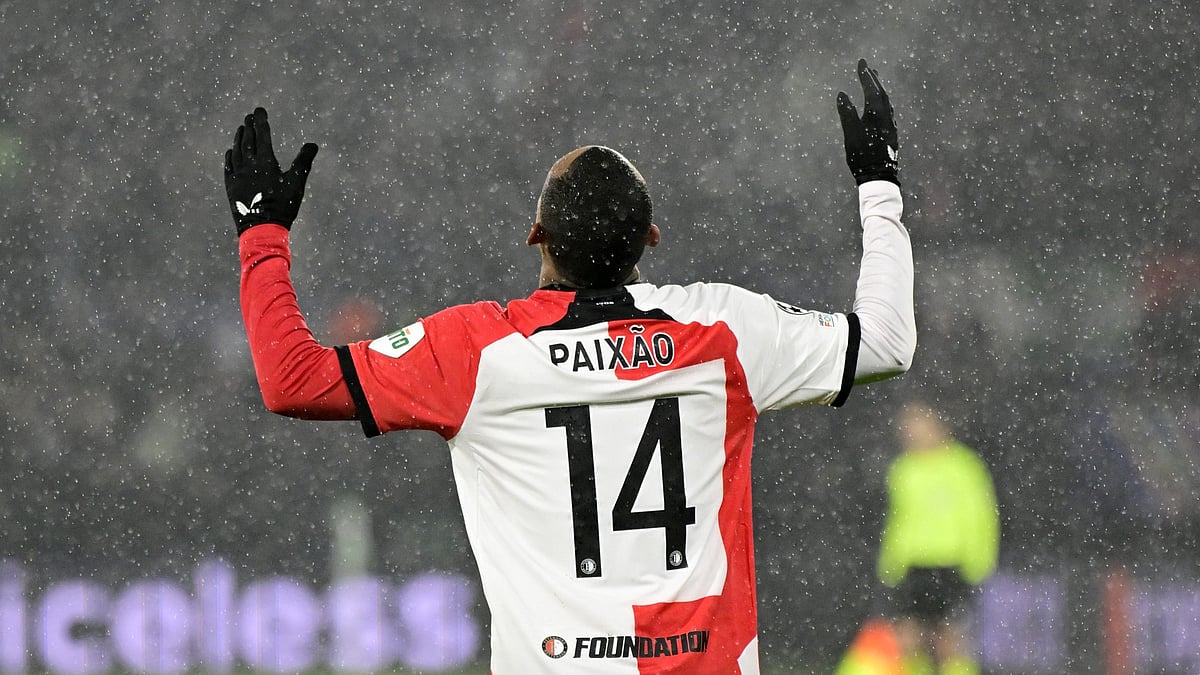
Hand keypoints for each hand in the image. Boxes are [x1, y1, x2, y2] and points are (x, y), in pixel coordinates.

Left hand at [224, 107, 318, 234]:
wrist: (261, 227)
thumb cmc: (282, 206)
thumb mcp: (297, 183)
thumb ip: (303, 162)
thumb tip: (312, 145)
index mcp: (265, 162)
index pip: (262, 135)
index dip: (261, 121)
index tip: (259, 110)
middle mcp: (248, 165)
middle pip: (247, 140)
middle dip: (249, 126)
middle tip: (249, 116)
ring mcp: (237, 175)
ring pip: (236, 150)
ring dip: (239, 138)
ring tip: (241, 129)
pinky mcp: (231, 185)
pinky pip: (228, 165)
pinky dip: (230, 155)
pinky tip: (231, 151)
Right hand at [837, 59, 898, 185]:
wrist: (879, 174)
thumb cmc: (863, 154)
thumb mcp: (851, 133)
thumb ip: (846, 112)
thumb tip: (842, 95)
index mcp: (876, 113)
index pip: (871, 89)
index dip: (865, 75)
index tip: (862, 62)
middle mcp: (886, 116)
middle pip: (881, 93)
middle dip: (874, 80)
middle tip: (869, 69)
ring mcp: (890, 125)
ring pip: (886, 102)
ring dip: (879, 90)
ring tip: (874, 83)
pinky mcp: (891, 133)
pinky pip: (887, 111)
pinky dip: (882, 103)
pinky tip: (879, 106)